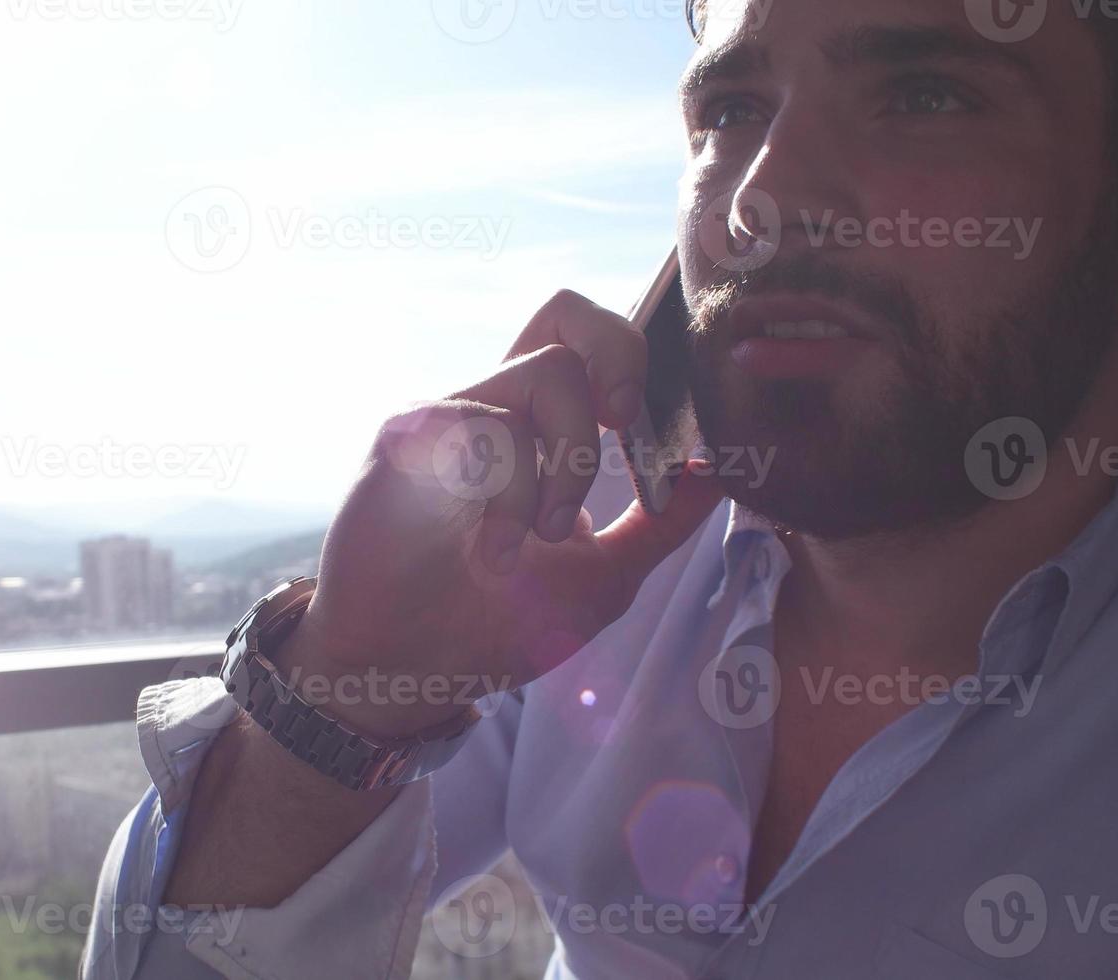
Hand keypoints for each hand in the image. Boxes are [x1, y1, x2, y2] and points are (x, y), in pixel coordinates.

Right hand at [277, 290, 724, 736]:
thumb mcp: (601, 579)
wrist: (399, 671)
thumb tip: (718, 471)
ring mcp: (449, 414)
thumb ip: (658, 527)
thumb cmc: (487, 624)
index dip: (638, 367)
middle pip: (566, 314)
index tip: (655, 442)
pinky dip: (514, 498)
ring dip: (570, 463)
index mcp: (536, 431)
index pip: (591, 346)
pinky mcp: (407, 434)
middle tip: (625, 424)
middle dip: (620, 358)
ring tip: (543, 538)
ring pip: (548, 374)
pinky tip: (494, 554)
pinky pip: (491, 428)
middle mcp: (493, 408)